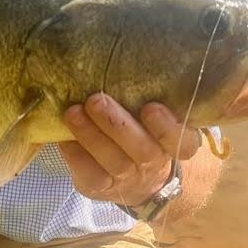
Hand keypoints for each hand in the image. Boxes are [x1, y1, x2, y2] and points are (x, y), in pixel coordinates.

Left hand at [59, 93, 202, 208]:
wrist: (137, 179)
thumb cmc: (143, 131)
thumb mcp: (153, 115)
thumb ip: (147, 95)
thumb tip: (124, 59)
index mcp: (174, 144)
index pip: (183, 142)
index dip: (167, 127)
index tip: (151, 107)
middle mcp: (154, 163)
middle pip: (143, 151)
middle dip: (117, 125)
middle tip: (97, 99)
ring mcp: (128, 179)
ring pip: (113, 162)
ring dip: (90, 135)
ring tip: (72, 112)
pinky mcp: (101, 187)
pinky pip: (89, 175)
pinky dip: (75, 154)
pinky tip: (63, 137)